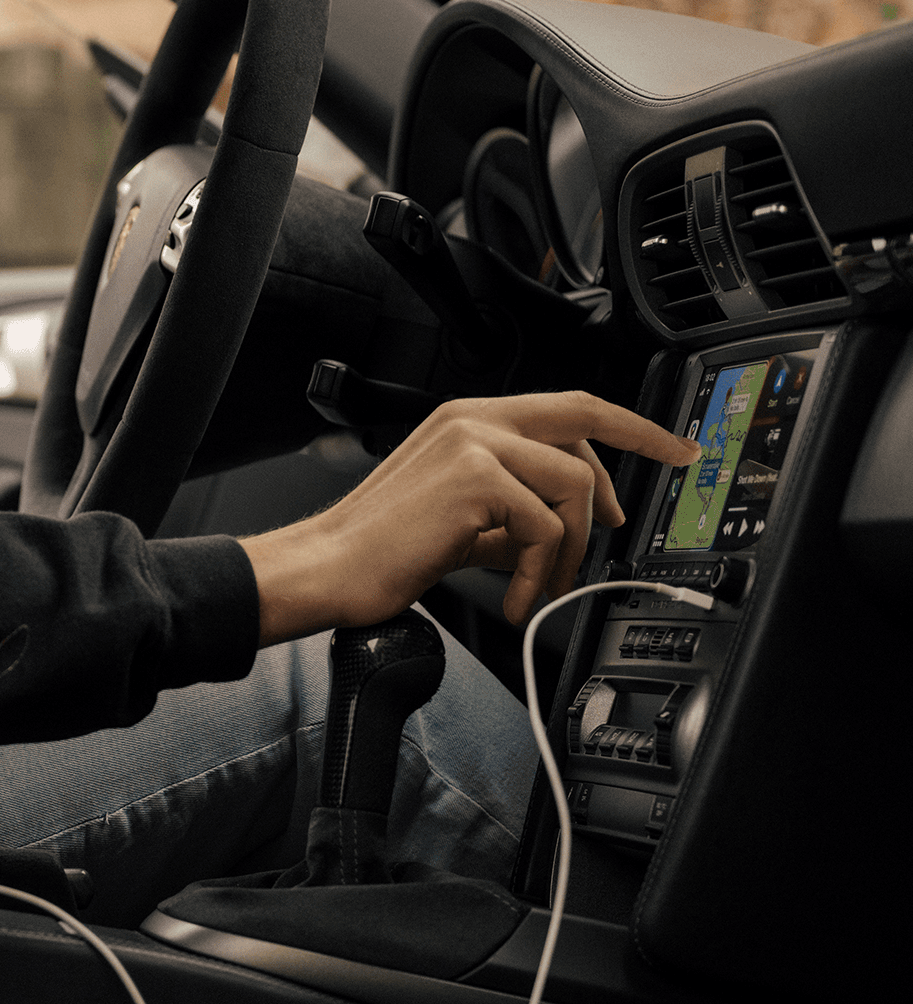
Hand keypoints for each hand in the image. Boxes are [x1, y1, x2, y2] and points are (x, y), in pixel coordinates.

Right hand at [243, 394, 701, 643]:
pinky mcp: (474, 475)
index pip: (569, 406)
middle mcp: (473, 417)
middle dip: (622, 477)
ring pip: (573, 484)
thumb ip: (516, 509)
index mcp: (469, 419)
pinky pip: (545, 525)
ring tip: (538, 587)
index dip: (630, 426)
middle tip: (616, 530)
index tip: (672, 446)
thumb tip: (571, 528)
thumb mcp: (465, 520)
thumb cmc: (384, 549)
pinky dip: (538, 573)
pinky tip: (512, 597)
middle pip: (585, 422)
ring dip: (568, 549)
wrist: (331, 567)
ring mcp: (474, 440)